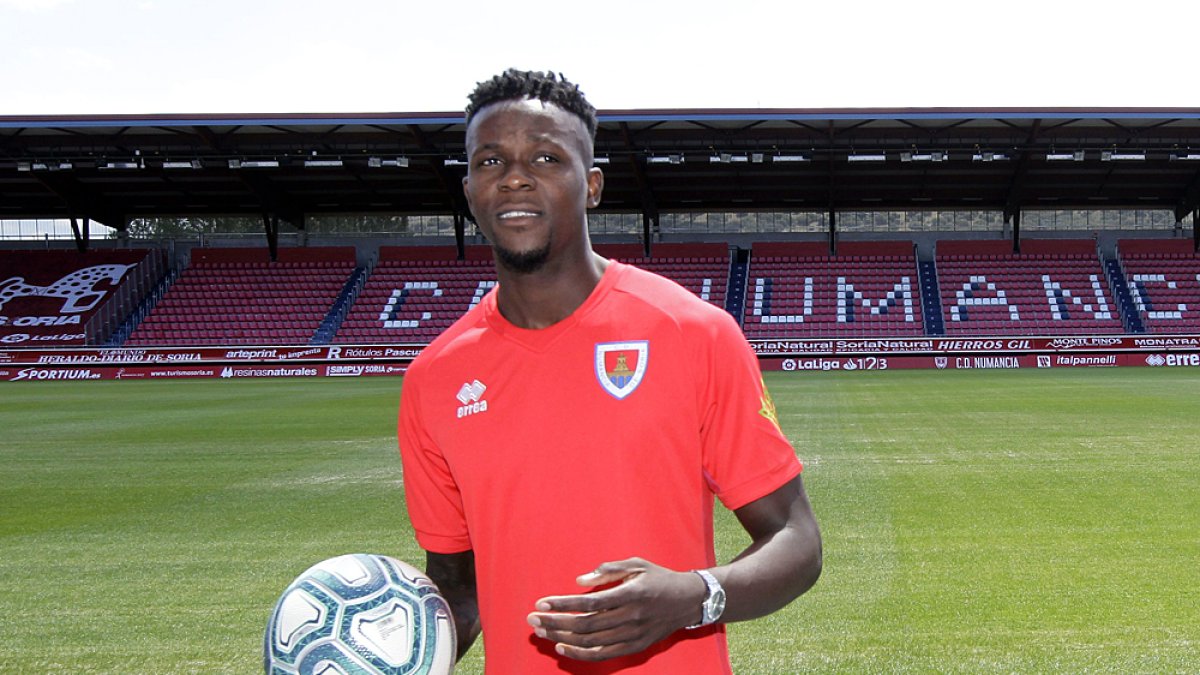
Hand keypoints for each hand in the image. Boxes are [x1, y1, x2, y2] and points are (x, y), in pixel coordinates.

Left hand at [526, 558, 705, 661]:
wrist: (688, 601)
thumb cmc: (658, 578)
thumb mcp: (636, 564)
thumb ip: (608, 570)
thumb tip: (579, 579)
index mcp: (630, 593)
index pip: (589, 603)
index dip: (563, 604)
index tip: (542, 602)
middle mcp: (631, 617)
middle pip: (585, 625)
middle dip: (555, 622)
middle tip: (532, 618)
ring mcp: (634, 635)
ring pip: (591, 642)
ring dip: (562, 638)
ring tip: (541, 631)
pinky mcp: (636, 647)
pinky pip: (603, 655)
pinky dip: (580, 654)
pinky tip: (562, 648)